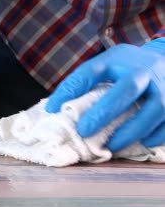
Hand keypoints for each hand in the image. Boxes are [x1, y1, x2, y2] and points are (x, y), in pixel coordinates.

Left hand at [46, 39, 164, 151]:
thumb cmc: (128, 67)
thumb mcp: (107, 64)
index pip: (90, 71)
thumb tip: (54, 108)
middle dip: (103, 113)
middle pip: (125, 91)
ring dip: (130, 132)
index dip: (70, 89)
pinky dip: (156, 135)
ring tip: (110, 147)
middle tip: (83, 131)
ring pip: (152, 111)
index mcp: (120, 59)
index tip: (52, 109)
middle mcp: (145, 71)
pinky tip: (142, 143)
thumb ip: (85, 81)